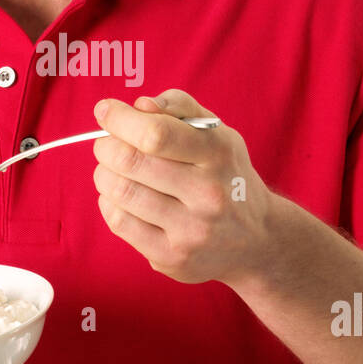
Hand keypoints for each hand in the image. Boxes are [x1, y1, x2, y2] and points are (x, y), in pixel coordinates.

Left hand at [92, 87, 269, 286]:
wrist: (258, 240)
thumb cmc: (225, 175)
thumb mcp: (217, 134)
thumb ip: (180, 108)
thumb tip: (139, 105)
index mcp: (218, 155)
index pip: (157, 133)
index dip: (120, 119)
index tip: (105, 110)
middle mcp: (208, 194)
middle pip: (131, 161)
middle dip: (106, 145)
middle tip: (107, 143)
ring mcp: (191, 230)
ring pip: (121, 191)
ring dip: (104, 173)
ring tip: (112, 169)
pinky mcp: (172, 257)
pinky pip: (120, 222)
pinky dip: (109, 202)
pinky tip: (121, 196)